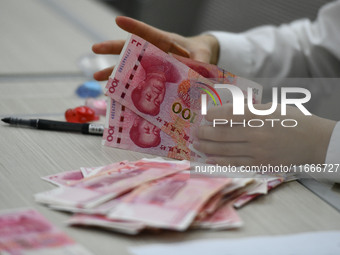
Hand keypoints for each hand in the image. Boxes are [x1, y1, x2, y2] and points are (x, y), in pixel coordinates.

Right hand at [92, 16, 218, 80]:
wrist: (201, 58)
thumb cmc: (201, 53)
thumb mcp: (202, 58)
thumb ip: (200, 66)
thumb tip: (198, 80)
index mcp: (167, 43)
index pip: (148, 33)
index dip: (134, 27)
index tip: (118, 20)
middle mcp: (155, 52)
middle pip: (131, 48)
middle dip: (113, 48)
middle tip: (94, 48)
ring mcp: (152, 64)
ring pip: (130, 66)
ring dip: (113, 71)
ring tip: (97, 76)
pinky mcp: (152, 76)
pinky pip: (137, 80)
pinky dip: (127, 87)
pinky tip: (115, 93)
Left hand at [193, 103, 335, 165]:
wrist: (314, 141)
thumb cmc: (292, 120)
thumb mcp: (272, 108)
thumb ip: (250, 110)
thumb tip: (225, 112)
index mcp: (260, 116)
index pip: (230, 114)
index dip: (213, 114)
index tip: (204, 114)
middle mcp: (256, 133)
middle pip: (223, 133)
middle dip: (205, 133)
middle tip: (194, 132)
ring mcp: (257, 151)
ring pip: (226, 150)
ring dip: (208, 147)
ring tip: (196, 145)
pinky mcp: (260, 164)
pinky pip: (236, 163)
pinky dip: (220, 161)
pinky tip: (209, 159)